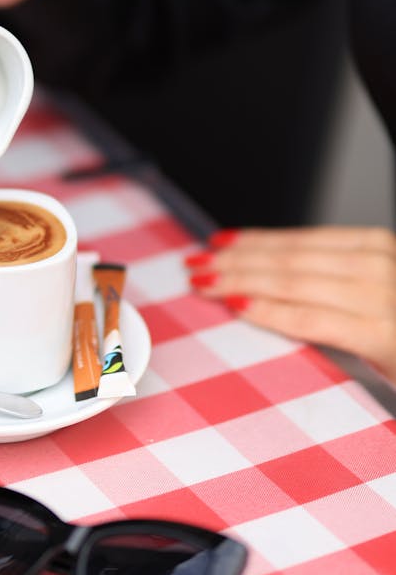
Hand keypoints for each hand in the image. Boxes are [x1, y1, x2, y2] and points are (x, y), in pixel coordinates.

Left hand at [184, 226, 395, 381]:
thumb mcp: (373, 294)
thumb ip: (331, 282)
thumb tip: (269, 277)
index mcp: (376, 247)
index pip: (301, 240)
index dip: (255, 240)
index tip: (220, 242)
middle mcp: (378, 263)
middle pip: (290, 258)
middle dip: (238, 260)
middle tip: (197, 265)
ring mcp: (382, 297)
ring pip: (294, 281)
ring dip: (242, 279)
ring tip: (207, 282)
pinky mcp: (383, 335)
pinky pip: (313, 319)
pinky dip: (272, 311)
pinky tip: (240, 307)